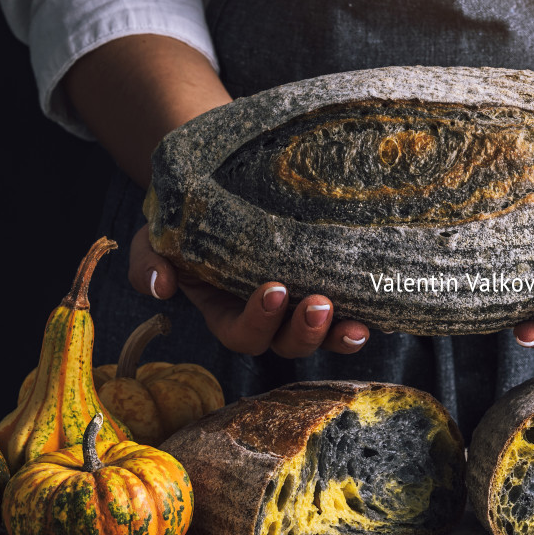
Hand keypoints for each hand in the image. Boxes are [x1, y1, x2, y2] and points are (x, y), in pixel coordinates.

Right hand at [127, 225, 370, 356]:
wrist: (222, 189)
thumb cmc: (186, 220)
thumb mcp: (156, 238)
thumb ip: (149, 262)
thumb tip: (160, 287)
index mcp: (228, 313)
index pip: (243, 334)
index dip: (258, 321)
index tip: (271, 289)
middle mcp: (269, 318)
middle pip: (288, 344)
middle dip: (305, 331)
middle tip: (318, 304)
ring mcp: (300, 306)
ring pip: (323, 337)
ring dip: (340, 334)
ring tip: (357, 323)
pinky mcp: (329, 287)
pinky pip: (350, 311)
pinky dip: (368, 315)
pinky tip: (384, 313)